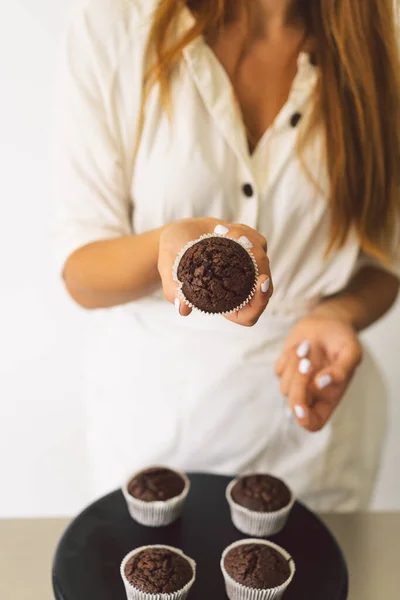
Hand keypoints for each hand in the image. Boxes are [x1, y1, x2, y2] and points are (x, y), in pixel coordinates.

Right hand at [158, 219, 272, 325]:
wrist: (176, 234)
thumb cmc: (171, 257)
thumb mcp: (168, 272)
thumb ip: (173, 290)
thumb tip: (182, 309)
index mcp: (224, 301)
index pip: (250, 312)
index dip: (260, 302)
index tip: (261, 282)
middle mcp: (239, 287)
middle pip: (264, 285)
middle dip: (260, 265)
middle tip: (243, 244)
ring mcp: (246, 268)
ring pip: (263, 261)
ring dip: (249, 244)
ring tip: (223, 233)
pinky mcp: (248, 250)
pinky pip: (258, 243)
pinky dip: (246, 233)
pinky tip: (224, 229)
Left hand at [275, 313, 362, 431]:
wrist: (328, 321)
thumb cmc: (343, 340)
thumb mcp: (351, 353)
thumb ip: (341, 371)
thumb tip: (321, 384)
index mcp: (330, 398)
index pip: (314, 423)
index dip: (305, 420)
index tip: (301, 408)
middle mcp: (311, 395)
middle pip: (296, 404)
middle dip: (299, 385)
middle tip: (307, 362)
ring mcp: (296, 382)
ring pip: (285, 386)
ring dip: (295, 365)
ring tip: (309, 346)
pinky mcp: (284, 368)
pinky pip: (278, 369)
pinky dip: (288, 357)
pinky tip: (301, 345)